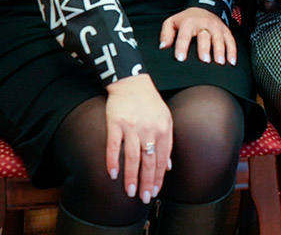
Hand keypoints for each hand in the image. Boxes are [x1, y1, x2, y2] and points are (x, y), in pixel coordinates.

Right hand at [104, 75, 172, 204]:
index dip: (159, 177)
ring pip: (132, 158)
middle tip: (144, 198)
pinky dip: (112, 162)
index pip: (162, 159)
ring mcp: (132, 127)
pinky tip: (112, 174)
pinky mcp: (116, 123)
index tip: (155, 191)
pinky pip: (113, 147)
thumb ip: (167, 142)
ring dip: (131, 177)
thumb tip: (168, 167)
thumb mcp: (165, 120)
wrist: (132, 82)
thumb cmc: (149, 103)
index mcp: (164, 129)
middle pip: (149, 161)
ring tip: (130, 192)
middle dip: (147, 182)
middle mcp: (150, 129)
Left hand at [159, 6, 235, 65]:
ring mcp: (216, 28)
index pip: (184, 36)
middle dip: (205, 49)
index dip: (182, 47)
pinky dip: (232, 51)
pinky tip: (232, 61)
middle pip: (205, 38)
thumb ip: (166, 34)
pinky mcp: (225, 31)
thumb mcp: (172, 22)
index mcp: (189, 23)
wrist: (205, 7)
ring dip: (221, 51)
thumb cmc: (186, 19)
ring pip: (219, 39)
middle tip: (205, 61)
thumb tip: (163, 47)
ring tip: (220, 63)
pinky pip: (231, 41)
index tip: (180, 58)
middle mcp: (204, 25)